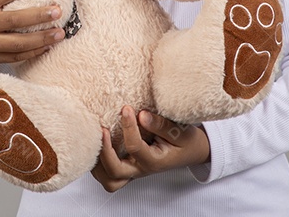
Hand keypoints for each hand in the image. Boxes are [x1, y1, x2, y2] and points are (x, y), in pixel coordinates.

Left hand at [91, 105, 209, 192]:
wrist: (191, 151)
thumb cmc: (186, 141)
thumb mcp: (181, 131)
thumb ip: (161, 125)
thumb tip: (141, 115)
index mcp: (154, 161)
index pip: (135, 148)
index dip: (128, 127)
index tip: (126, 108)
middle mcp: (141, 169)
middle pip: (115, 172)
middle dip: (105, 151)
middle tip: (102, 129)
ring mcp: (133, 171)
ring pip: (108, 179)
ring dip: (98, 162)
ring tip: (97, 139)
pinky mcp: (128, 168)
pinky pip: (108, 175)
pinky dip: (99, 164)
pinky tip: (99, 145)